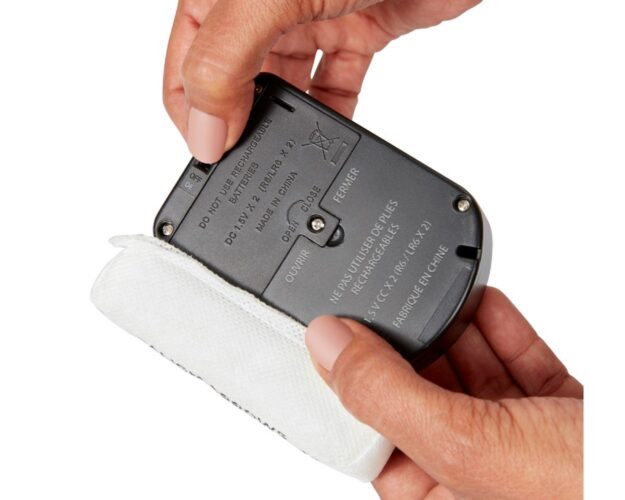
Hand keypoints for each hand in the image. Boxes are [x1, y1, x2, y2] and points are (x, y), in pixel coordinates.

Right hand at [164, 0, 480, 162]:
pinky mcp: (356, 30)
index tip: (216, 155)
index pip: (186, 61)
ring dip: (288, 119)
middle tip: (250, 157)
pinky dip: (334, 110)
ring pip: (286, 85)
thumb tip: (205, 131)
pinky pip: (335, 82)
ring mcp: (310, 16)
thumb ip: (226, 61)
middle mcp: (262, 5)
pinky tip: (331, 130)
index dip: (195, 113)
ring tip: (290, 146)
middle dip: (240, 120)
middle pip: (234, 78)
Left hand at [305, 288, 582, 498]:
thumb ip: (388, 394)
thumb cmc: (596, 491)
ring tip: (425, 287)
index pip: (371, 433)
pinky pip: (516, 359)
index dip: (348, 380)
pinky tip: (480, 300)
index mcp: (439, 498)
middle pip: (419, 391)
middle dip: (404, 342)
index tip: (330, 331)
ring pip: (468, 369)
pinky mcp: (559, 409)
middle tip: (378, 299)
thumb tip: (328, 344)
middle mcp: (476, 471)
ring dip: (449, 325)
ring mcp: (521, 438)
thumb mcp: (470, 447)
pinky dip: (497, 326)